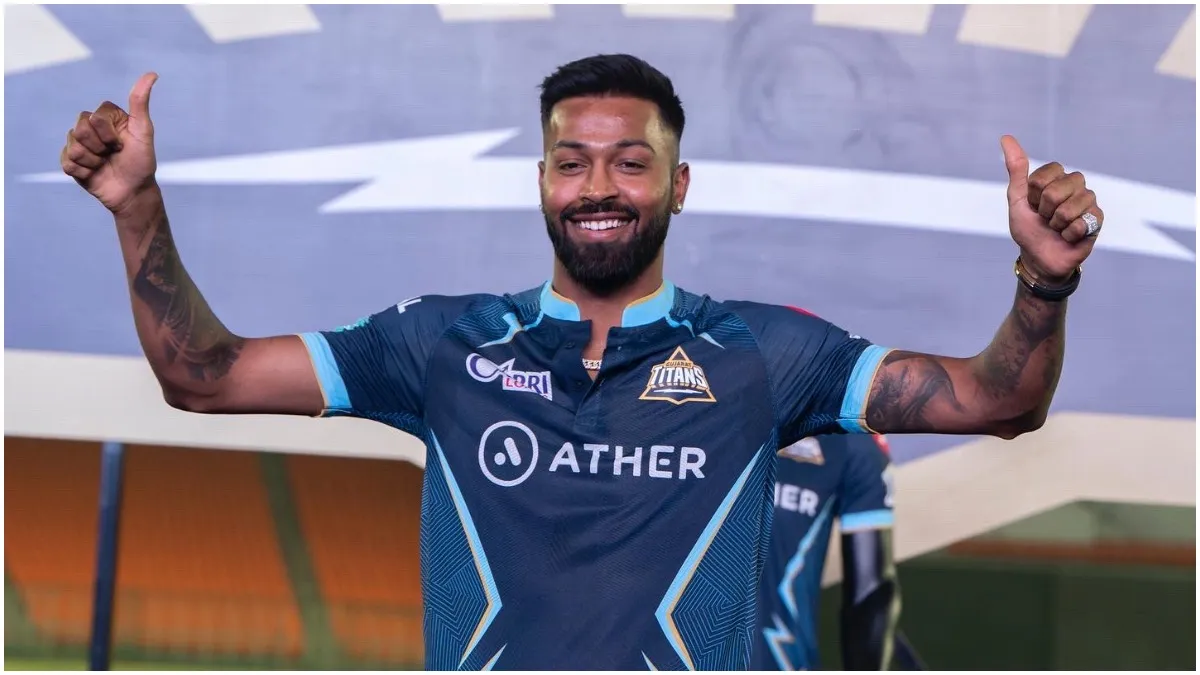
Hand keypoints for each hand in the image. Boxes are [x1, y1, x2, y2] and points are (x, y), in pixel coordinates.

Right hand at [60, 72, 158, 215]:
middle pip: (80, 128)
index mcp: (106, 117)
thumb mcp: (144, 131)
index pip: (95, 116)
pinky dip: (84, 171)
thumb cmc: (141, 162)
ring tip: (105, 164)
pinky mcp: (70, 162)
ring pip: (74, 146)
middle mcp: (90, 128)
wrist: (133, 192)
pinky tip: (94, 173)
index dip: (109, 133)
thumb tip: (152, 73)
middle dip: (101, 146)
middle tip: (113, 154)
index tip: (123, 143)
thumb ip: (140, 102)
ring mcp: (79, 144)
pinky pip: (68, 162)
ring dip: (93, 160)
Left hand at [1001, 135, 1102, 281]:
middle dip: (1044, 209)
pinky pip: (1081, 223)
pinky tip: (1068, 237)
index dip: (1034, 193)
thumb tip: (1006, 137)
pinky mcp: (1097, 219)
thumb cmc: (1028, 228)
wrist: (1039, 257)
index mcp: (1056, 177)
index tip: (1032, 204)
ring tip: (1056, 228)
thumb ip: (1016, 169)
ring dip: (1056, 224)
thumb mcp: (1017, 198)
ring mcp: (1088, 201)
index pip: (1046, 173)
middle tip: (1044, 218)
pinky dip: (1068, 235)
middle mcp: (1075, 185)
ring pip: (1069, 208)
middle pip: (1058, 189)